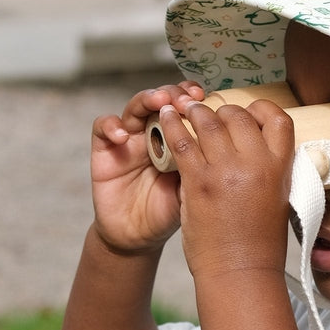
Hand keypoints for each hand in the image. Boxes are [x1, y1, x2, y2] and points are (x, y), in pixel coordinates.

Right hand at [89, 81, 205, 253]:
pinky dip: (111, 126)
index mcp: (180, 138)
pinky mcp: (105, 149)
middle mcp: (155, 132)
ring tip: (159, 102)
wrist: (139, 236)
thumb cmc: (170, 210)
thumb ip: (204, 163)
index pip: (188, 108)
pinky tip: (123, 136)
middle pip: (164, 99)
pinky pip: (103, 127)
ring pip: (136, 106)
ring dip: (148, 99)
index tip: (210, 100)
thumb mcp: (193, 187)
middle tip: (187, 100)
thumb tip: (226, 141)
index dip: (197, 100)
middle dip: (176, 94)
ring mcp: (130, 138)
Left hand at [157, 99, 294, 281]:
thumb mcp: (278, 199)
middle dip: (223, 110)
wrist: (240, 271)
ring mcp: (226, 170)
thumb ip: (270, 171)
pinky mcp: (198, 181)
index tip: (249, 113)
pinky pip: (181, 141)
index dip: (261, 109)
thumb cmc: (260, 243)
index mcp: (281, 168)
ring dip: (195, 112)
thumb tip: (258, 150)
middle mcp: (255, 163)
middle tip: (211, 113)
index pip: (278, 119)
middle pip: (239, 115)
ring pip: (208, 121)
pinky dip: (171, 126)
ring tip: (185, 110)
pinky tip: (165, 119)